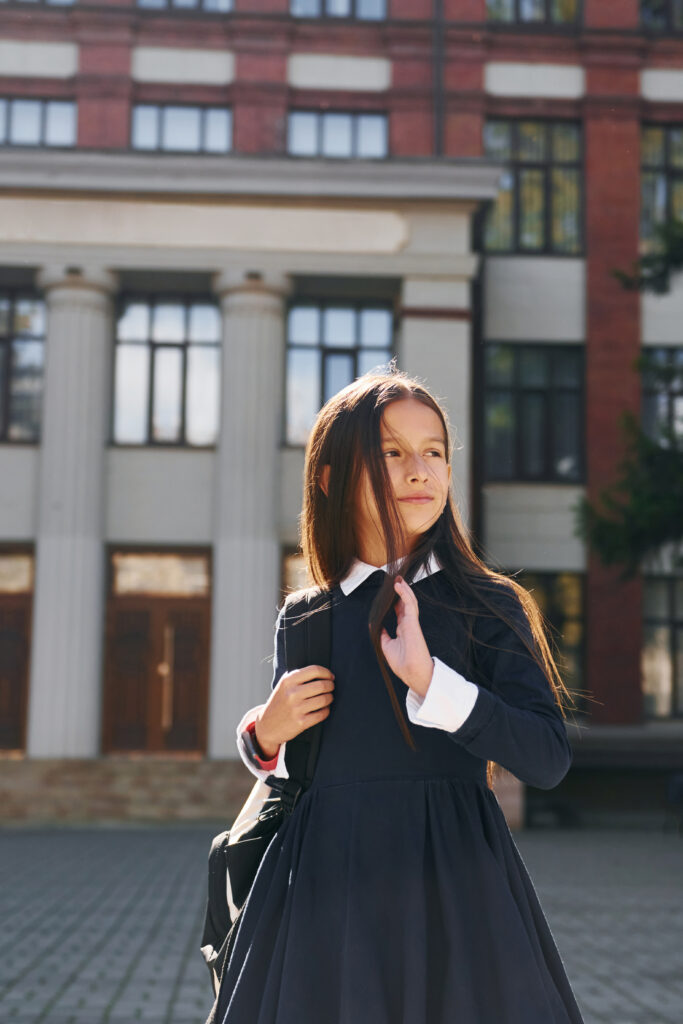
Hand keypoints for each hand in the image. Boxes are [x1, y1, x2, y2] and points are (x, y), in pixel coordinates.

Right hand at [254, 665, 334, 758]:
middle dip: (331, 686)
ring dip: (330, 698)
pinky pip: (322, 714)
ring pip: (324, 699)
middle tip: (331, 687)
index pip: (314, 670)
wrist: (267, 726)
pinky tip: (323, 709)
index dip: (326, 672)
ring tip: (328, 698)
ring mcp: (297, 708)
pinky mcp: (301, 722)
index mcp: (288, 681)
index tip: (330, 676)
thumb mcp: (283, 686)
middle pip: (322, 685)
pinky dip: (326, 710)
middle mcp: (292, 693)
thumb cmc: (279, 703)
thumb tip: (320, 672)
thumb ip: (297, 677)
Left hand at [380, 576, 434, 698]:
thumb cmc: (402, 663)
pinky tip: (399, 586)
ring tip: (397, 579)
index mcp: (404, 629)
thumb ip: (382, 634)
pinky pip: (410, 604)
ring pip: (409, 601)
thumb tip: (375, 626)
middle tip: (396, 580)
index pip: (400, 610)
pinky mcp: (413, 622)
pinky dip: (404, 594)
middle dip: (401, 591)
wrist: (412, 673)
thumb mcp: (387, 646)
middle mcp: (408, 624)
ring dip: (404, 589)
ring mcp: (412, 622)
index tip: (391, 592)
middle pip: (405, 603)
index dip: (396, 600)